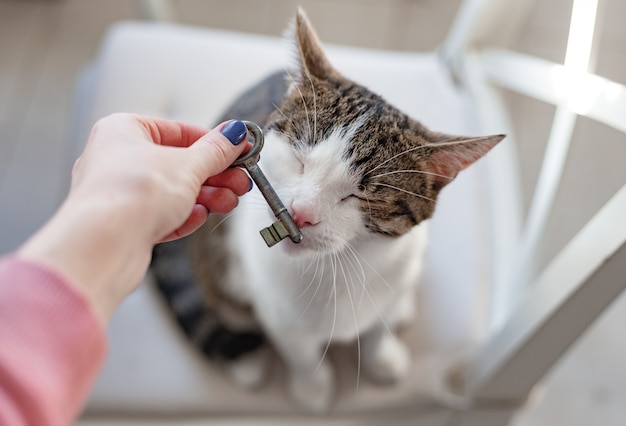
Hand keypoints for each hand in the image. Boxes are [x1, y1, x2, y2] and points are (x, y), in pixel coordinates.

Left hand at [18, 113, 250, 320]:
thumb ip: (216, 150)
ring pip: (171, 191)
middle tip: (240, 181)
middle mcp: (116, 159)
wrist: (104, 245)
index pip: (179, 131)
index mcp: (123, 131)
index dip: (214, 143)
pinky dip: (182, 216)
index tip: (239, 150)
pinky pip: (160, 214)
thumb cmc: (131, 194)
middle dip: (214, 176)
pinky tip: (197, 217)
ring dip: (204, 198)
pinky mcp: (124, 223)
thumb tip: (234, 134)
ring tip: (228, 202)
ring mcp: (119, 193)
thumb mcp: (189, 165)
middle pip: (178, 163)